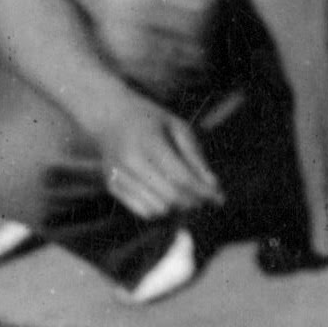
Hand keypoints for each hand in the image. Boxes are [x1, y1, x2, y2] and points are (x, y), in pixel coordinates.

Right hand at [89, 90, 222, 218]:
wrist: (108, 115)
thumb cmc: (150, 119)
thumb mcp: (177, 126)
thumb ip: (195, 156)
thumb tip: (214, 187)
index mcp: (148, 140)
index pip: (181, 178)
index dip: (203, 191)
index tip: (219, 197)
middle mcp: (130, 160)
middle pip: (170, 197)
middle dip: (193, 201)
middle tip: (205, 197)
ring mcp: (118, 175)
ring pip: (157, 209)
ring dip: (177, 207)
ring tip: (185, 193)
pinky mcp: (112, 187)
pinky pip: (143, 211)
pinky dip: (160, 209)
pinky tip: (165, 195)